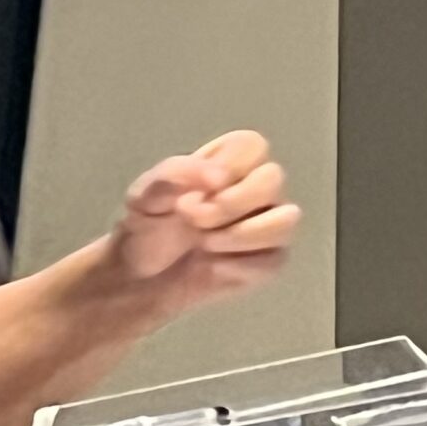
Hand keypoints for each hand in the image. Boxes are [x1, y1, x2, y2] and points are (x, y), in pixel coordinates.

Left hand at [109, 131, 299, 319]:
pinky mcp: (269, 261)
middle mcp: (253, 187)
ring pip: (285, 220)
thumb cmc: (146, 227)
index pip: (252, 146)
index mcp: (225, 162)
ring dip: (241, 235)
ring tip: (204, 243)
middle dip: (233, 203)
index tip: (203, 188)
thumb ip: (173, 176)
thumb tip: (216, 176)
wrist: (141, 279)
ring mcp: (266, 224)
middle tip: (194, 220)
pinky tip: (213, 266)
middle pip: (273, 179)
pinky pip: (275, 259)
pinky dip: (240, 265)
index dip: (232, 166)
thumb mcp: (143, 196)